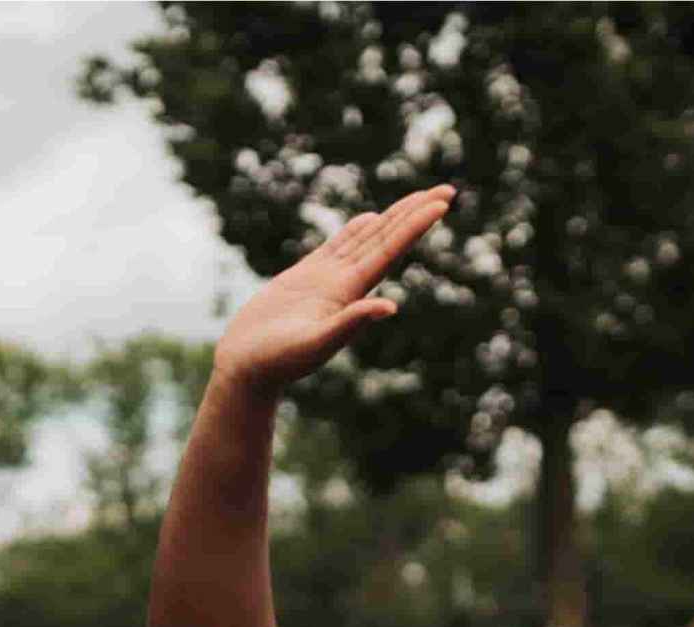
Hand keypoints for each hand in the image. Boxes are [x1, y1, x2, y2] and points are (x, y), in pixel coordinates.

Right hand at [213, 185, 454, 396]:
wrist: (246, 370)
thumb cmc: (277, 363)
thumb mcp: (315, 345)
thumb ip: (349, 324)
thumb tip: (391, 307)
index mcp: (350, 294)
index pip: (390, 251)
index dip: (416, 225)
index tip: (443, 203)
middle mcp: (343, 284)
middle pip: (386, 239)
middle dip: (414, 214)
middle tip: (448, 189)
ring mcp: (324, 280)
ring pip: (365, 239)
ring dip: (391, 218)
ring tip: (417, 198)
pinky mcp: (303, 279)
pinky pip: (336, 248)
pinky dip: (355, 232)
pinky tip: (370, 220)